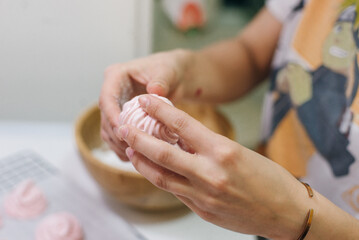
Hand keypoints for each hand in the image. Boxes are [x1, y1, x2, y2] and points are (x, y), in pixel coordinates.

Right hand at [99, 50, 190, 159]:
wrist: (175, 76)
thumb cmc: (170, 69)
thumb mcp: (167, 72)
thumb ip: (161, 81)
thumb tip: (154, 91)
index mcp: (116, 76)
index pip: (107, 98)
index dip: (111, 116)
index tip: (122, 130)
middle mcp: (112, 91)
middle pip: (105, 117)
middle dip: (116, 134)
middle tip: (131, 147)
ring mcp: (115, 106)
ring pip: (109, 129)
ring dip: (118, 143)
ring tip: (133, 155)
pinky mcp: (121, 117)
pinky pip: (117, 135)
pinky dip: (123, 146)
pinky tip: (134, 157)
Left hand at [118, 95, 312, 238]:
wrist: (285, 212)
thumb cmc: (270, 179)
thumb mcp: (240, 152)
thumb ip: (208, 147)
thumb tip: (181, 140)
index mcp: (223, 151)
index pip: (182, 124)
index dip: (159, 110)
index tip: (145, 101)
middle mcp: (210, 173)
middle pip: (162, 152)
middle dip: (138, 138)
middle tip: (123, 128)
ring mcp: (204, 195)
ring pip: (162, 176)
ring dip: (142, 162)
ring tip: (130, 151)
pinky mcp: (202, 211)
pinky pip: (175, 192)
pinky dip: (162, 179)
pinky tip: (154, 171)